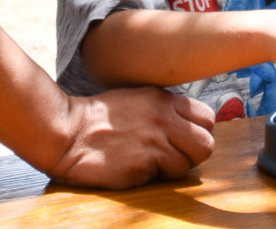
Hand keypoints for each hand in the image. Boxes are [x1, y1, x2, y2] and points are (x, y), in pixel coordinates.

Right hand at [46, 87, 215, 188]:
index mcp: (162, 99)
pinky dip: (155, 175)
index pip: (207, 116)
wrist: (68, 133)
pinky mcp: (144, 162)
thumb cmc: (100, 120)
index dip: (200, 132)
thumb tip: (190, 126)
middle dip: (194, 155)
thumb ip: (164, 110)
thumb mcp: (137, 100)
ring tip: (151, 162)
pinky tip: (136, 166)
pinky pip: (167, 175)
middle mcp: (163, 117)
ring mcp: (154, 140)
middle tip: (175, 156)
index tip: (186, 140)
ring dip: (173, 168)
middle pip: (206, 143)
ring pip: (189, 164)